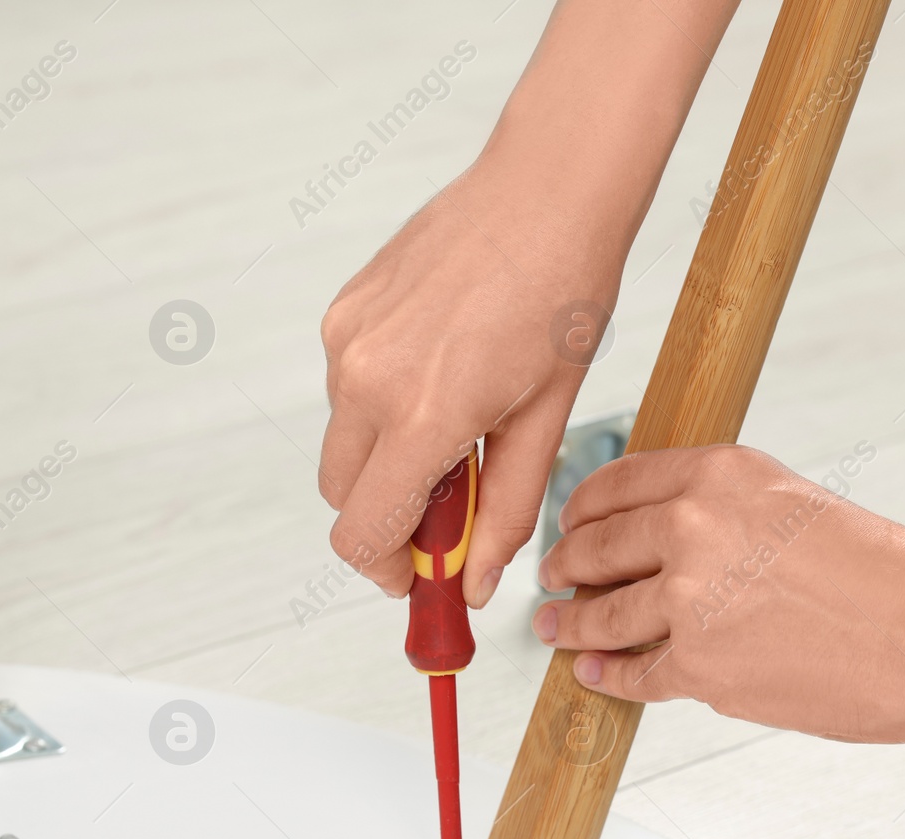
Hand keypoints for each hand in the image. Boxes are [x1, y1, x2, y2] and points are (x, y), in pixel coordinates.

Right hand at [319, 164, 622, 604]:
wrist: (548, 189)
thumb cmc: (563, 297)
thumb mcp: (546, 419)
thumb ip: (507, 510)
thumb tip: (478, 582)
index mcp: (422, 415)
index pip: (362, 533)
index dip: (388, 571)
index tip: (420, 576)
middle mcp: (365, 379)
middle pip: (342, 497)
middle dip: (387, 518)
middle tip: (449, 507)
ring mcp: (346, 341)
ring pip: (344, 443)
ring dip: (387, 457)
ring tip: (460, 420)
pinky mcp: (342, 311)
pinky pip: (347, 389)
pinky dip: (382, 405)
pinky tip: (442, 369)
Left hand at [531, 445, 904, 741]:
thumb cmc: (886, 571)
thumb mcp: (796, 503)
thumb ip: (730, 511)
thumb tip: (677, 536)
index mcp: (720, 474)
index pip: (618, 481)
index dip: (581, 506)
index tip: (570, 520)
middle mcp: (692, 526)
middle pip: (596, 545)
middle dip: (565, 562)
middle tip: (552, 573)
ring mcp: (688, 599)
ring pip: (600, 612)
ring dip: (569, 622)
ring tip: (553, 625)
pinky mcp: (698, 664)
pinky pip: (632, 670)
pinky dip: (605, 674)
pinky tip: (591, 671)